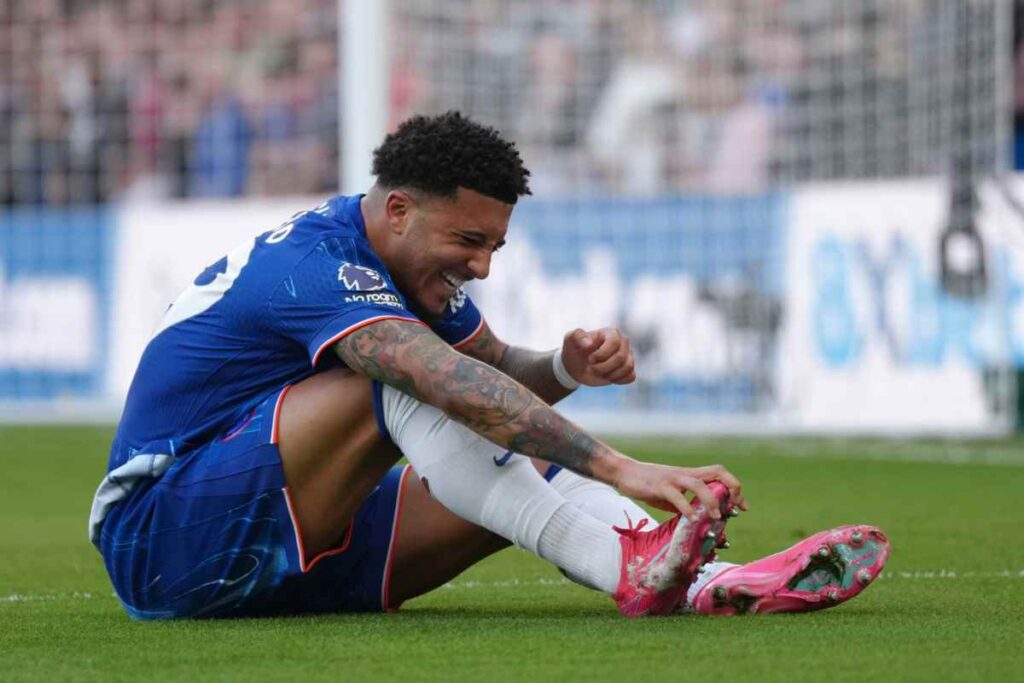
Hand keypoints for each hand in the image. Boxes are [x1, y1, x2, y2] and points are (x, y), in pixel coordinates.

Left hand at [561, 327, 635, 386]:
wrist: (576, 365)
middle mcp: (623, 343)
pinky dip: (618, 380)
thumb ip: (577, 336)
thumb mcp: (571, 339)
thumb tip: (589, 344)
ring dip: (610, 374)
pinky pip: (631, 376)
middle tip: (592, 368)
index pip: (614, 343)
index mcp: (612, 333)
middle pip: (620, 357)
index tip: (590, 359)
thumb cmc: (575, 349)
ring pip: (627, 367)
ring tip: (599, 373)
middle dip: (603, 367)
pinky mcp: (628, 370)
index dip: (602, 354)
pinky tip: (607, 377)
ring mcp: (627, 356)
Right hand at [612, 460, 747, 520]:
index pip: (720, 474)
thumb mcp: (671, 496)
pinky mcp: (660, 486)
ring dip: (711, 501)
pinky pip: (676, 496)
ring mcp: (673, 479)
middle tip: (735, 509)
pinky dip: (686, 508)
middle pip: (718, 472)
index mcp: (690, 475)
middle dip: (732, 489)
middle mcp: (686, 474)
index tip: (741, 507)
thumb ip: (686, 505)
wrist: (624, 472)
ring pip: (699, 484)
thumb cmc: (649, 485)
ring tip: (716, 517)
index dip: (735, 488)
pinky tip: (690, 520)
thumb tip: (699, 521)